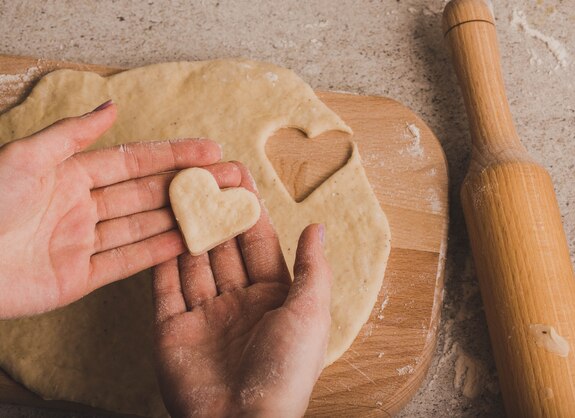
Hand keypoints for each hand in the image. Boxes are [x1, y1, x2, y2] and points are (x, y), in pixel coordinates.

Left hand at [0, 100, 240, 317]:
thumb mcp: (27, 157)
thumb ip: (73, 135)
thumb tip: (111, 106)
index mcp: (71, 175)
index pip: (134, 162)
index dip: (173, 155)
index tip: (210, 150)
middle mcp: (84, 207)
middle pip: (148, 194)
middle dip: (191, 186)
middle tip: (232, 179)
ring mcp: (85, 243)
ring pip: (145, 226)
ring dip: (184, 217)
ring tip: (222, 207)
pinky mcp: (81, 277)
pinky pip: (128, 262)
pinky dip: (161, 252)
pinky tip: (191, 240)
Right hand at [152, 165, 331, 417]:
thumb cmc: (287, 370)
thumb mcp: (311, 313)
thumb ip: (311, 269)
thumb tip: (318, 226)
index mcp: (273, 297)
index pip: (257, 243)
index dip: (248, 210)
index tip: (237, 176)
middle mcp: (237, 303)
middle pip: (223, 248)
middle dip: (214, 212)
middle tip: (203, 174)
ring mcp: (203, 316)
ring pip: (192, 262)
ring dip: (186, 229)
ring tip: (178, 192)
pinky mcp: (171, 330)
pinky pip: (165, 288)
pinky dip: (162, 259)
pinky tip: (159, 228)